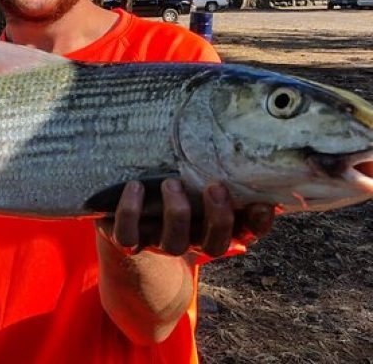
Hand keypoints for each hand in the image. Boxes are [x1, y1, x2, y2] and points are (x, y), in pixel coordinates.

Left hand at [97, 178, 274, 257]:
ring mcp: (159, 242)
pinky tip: (134, 186)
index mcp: (212, 229)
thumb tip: (240, 145)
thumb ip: (215, 172)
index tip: (263, 204)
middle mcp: (190, 240)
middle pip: (213, 245)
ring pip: (173, 244)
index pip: (245, 234)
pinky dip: (130, 212)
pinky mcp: (129, 240)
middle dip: (218, 218)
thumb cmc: (171, 195)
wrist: (127, 230)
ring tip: (171, 183)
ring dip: (176, 212)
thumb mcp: (195, 184)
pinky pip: (128, 236)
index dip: (257, 225)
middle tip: (215, 187)